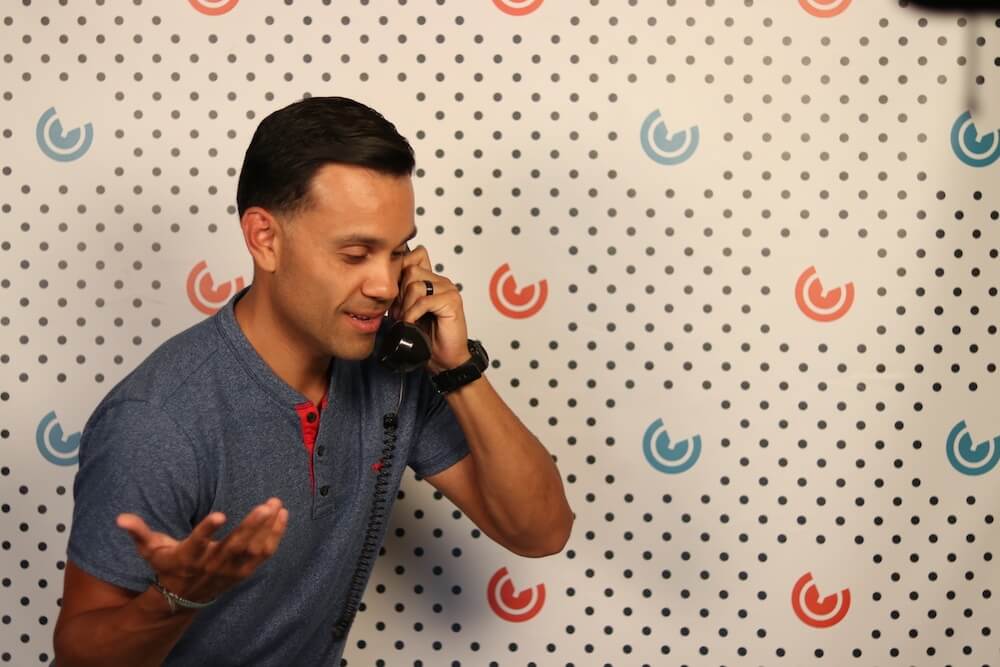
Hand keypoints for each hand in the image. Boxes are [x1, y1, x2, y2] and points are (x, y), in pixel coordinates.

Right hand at [116, 498, 288, 606]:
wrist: (182, 596)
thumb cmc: (168, 566)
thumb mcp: (150, 550)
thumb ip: (138, 532)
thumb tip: (120, 518)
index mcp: (188, 557)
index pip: (197, 543)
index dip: (208, 530)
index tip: (220, 515)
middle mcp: (211, 564)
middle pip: (235, 545)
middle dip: (251, 525)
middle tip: (266, 504)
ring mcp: (230, 569)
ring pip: (253, 549)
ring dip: (267, 527)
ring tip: (277, 504)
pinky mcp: (243, 571)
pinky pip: (264, 554)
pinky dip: (275, 536)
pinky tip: (282, 516)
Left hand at [389, 244, 469, 373]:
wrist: (445, 359)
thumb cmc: (429, 338)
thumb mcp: (408, 312)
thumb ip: (402, 295)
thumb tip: (382, 285)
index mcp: (432, 281)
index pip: (414, 256)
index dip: (399, 272)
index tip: (395, 297)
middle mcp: (441, 282)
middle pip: (410, 270)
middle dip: (399, 293)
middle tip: (398, 312)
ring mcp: (448, 290)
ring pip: (415, 284)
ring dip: (405, 305)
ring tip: (405, 319)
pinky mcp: (451, 302)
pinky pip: (423, 301)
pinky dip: (413, 314)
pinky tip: (412, 323)